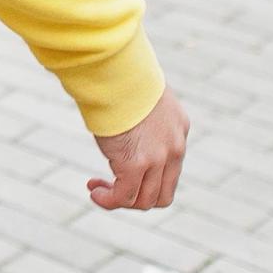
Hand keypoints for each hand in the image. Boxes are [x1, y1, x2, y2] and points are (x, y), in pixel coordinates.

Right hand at [87, 87, 188, 210]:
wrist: (116, 72)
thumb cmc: (120, 77)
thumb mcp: (141, 98)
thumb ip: (142, 115)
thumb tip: (125, 122)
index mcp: (179, 129)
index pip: (171, 170)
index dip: (147, 179)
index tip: (121, 170)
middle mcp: (174, 148)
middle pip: (162, 194)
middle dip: (137, 197)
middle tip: (112, 186)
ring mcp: (157, 158)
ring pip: (144, 201)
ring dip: (120, 200)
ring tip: (98, 190)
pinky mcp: (136, 164)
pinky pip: (124, 196)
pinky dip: (108, 200)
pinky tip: (94, 192)